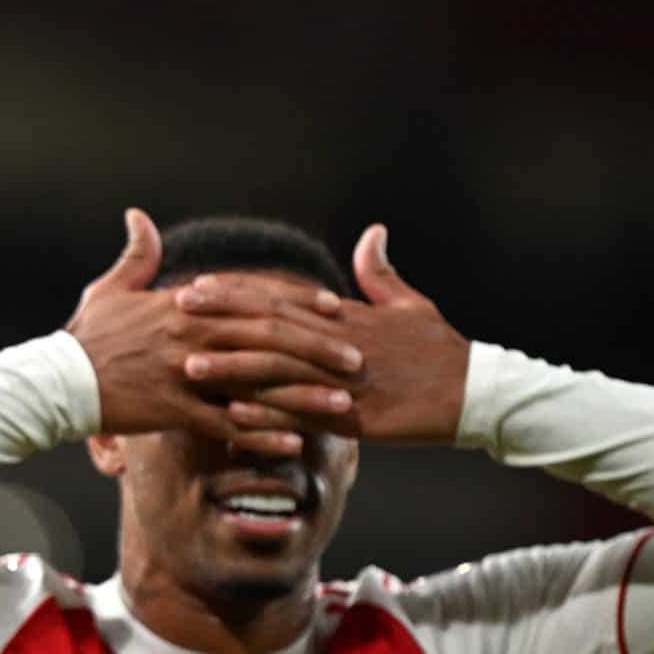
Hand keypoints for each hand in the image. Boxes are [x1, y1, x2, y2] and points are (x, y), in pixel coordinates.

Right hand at [68, 208, 363, 455]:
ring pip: (257, 381)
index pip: (254, 297)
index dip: (299, 303)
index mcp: (185, 304)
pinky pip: (226, 424)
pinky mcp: (171, 410)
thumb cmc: (84, 337)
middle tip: (357, 359)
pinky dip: (261, 434)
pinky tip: (293, 444)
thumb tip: (139, 217)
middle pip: (269, 337)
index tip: (335, 309)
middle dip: (318, 347)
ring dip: (304, 393)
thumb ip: (136, 255)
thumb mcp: (110, 290)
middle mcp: (191, 334)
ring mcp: (183, 373)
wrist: (55, 383)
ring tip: (341, 406)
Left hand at [177, 225, 469, 444]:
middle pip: (272, 326)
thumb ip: (382, 274)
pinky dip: (268, 417)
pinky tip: (233, 419)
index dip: (238, 292)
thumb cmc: (442, 351)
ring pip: (280, 371)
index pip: (283, 297)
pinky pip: (303, 418)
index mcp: (348, 316)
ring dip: (233, 370)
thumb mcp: (412, 306)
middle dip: (222, 319)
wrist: (477, 394)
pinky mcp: (356, 419)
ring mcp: (346, 382)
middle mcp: (340, 343)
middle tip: (176, 313)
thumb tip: (372, 234)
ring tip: (190, 368)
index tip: (199, 285)